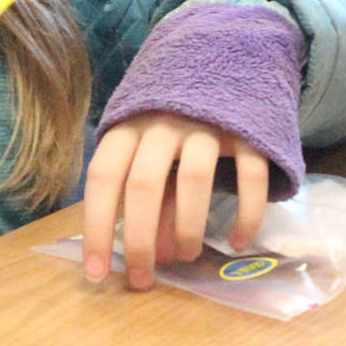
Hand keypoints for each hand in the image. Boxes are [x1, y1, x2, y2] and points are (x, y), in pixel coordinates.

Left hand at [80, 111, 269, 290]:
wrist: (230, 65)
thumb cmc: (176, 121)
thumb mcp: (152, 154)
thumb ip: (150, 201)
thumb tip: (152, 255)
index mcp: (130, 124)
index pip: (103, 176)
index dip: (96, 227)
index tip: (97, 273)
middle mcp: (164, 120)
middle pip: (144, 184)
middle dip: (140, 241)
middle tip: (142, 281)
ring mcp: (208, 121)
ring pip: (194, 180)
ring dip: (187, 229)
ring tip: (186, 256)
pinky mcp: (249, 130)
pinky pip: (249, 177)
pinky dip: (245, 215)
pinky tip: (238, 243)